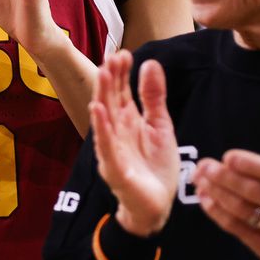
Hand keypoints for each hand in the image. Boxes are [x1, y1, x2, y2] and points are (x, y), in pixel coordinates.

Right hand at [89, 51, 177, 235]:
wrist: (156, 207)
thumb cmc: (156, 167)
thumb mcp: (160, 127)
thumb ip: (154, 97)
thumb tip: (150, 63)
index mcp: (128, 119)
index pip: (121, 90)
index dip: (121, 72)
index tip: (123, 53)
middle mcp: (117, 130)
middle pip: (111, 100)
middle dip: (111, 78)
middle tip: (111, 56)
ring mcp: (113, 148)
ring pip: (106, 118)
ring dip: (103, 95)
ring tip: (104, 74)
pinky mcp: (114, 167)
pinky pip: (106, 145)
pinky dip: (102, 128)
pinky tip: (98, 110)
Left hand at [193, 117, 259, 259]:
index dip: (248, 163)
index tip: (227, 156)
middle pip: (251, 190)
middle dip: (222, 176)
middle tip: (203, 166)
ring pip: (240, 209)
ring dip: (215, 192)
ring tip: (198, 179)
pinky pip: (236, 227)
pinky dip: (216, 212)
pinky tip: (204, 199)